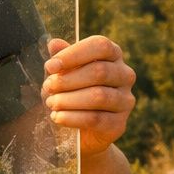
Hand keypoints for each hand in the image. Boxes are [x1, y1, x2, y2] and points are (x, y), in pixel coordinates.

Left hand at [42, 35, 135, 158]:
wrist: (80, 130)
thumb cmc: (71, 91)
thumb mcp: (63, 72)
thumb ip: (61, 57)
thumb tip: (54, 43)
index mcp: (113, 55)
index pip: (100, 46)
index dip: (74, 54)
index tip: (50, 66)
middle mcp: (125, 75)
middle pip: (100, 71)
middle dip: (68, 80)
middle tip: (48, 86)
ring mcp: (125, 100)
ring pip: (99, 96)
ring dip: (68, 99)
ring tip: (51, 103)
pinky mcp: (119, 124)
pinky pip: (96, 119)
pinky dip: (72, 118)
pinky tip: (57, 117)